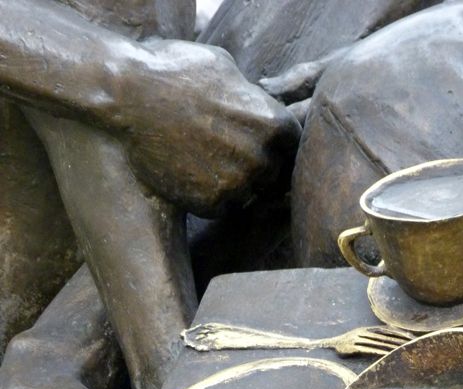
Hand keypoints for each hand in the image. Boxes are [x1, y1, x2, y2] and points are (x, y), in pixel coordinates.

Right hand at [115, 40, 300, 215]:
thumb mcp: (225, 68)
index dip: (278, 147)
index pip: (293, 147)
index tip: (261, 146)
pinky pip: (223, 208)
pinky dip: (210, 198)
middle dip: (257, 169)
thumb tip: (259, 100)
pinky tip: (189, 177)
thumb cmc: (175, 72)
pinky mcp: (213, 204)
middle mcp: (262, 158)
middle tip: (227, 157)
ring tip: (204, 165)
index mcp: (274, 124)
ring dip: (234, 186)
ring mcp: (239, 184)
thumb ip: (250, 94)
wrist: (130, 98)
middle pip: (274, 176)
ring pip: (249, 196)